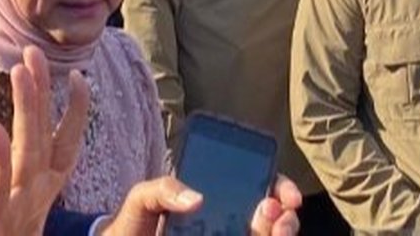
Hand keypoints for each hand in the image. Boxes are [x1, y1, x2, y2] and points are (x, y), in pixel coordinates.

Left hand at [0, 46, 90, 235]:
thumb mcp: (12, 225)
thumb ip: (18, 196)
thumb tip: (26, 168)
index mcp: (39, 201)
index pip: (63, 150)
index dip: (73, 115)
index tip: (81, 78)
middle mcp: (32, 203)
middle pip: (44, 140)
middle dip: (44, 95)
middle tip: (37, 53)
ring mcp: (13, 215)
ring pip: (25, 153)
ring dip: (27, 109)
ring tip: (23, 70)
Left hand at [97, 175, 301, 235]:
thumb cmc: (133, 225)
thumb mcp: (143, 199)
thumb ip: (163, 189)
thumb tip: (197, 199)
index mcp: (217, 200)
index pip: (260, 189)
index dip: (280, 188)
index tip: (286, 196)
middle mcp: (228, 224)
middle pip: (274, 220)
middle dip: (286, 217)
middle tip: (277, 213)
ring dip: (280, 233)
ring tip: (273, 231)